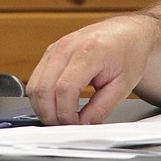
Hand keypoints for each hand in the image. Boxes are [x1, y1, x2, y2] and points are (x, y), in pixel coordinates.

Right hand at [27, 15, 154, 124]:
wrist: (125, 33)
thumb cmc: (127, 54)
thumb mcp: (123, 85)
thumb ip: (101, 107)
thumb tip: (83, 124)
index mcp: (88, 52)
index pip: (64, 88)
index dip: (66, 113)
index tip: (76, 125)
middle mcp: (65, 47)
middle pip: (43, 88)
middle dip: (50, 113)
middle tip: (64, 127)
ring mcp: (54, 49)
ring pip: (33, 85)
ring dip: (42, 107)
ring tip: (59, 119)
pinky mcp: (49, 53)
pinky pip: (35, 79)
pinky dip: (41, 97)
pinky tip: (54, 106)